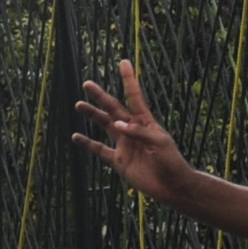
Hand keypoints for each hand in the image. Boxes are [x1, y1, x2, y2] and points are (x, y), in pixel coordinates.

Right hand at [72, 59, 194, 201]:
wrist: (171, 185)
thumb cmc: (171, 161)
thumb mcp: (158, 143)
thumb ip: (138, 132)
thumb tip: (117, 124)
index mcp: (145, 121)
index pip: (134, 96)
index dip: (128, 80)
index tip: (123, 62)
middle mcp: (132, 130)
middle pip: (113, 108)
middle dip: (100, 96)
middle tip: (87, 84)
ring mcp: (124, 144)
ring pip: (104, 125)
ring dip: (92, 115)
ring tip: (79, 105)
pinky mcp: (119, 161)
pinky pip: (100, 150)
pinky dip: (88, 144)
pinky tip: (76, 137)